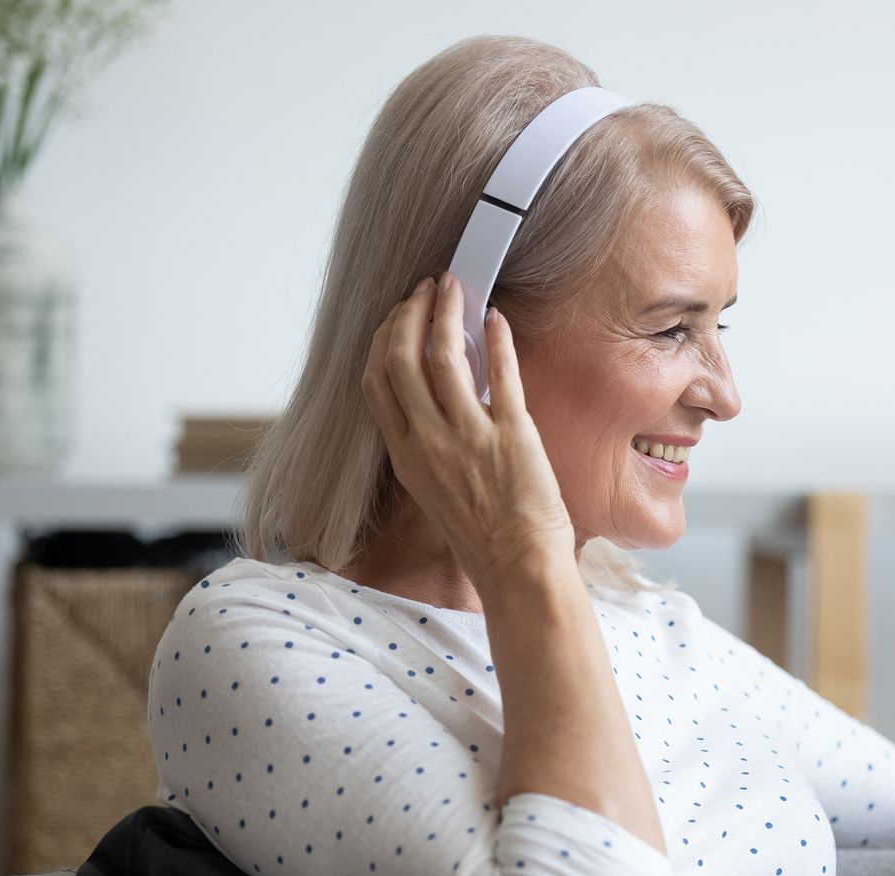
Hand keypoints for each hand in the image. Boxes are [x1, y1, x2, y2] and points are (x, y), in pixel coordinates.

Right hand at [361, 271, 575, 592]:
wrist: (518, 567)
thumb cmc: (482, 535)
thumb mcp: (433, 489)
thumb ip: (427, 443)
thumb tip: (436, 398)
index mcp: (405, 455)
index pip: (376, 382)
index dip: (383, 340)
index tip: (397, 318)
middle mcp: (428, 441)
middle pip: (401, 358)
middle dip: (409, 314)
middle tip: (425, 291)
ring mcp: (468, 435)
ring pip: (443, 355)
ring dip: (446, 313)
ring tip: (454, 290)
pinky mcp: (511, 433)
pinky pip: (501, 372)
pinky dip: (497, 339)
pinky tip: (497, 318)